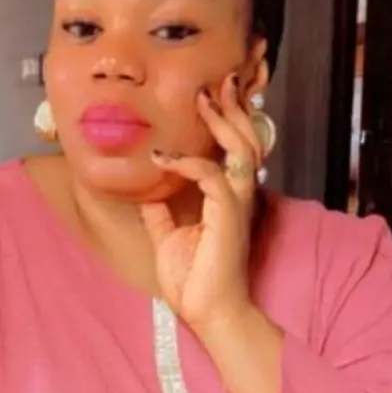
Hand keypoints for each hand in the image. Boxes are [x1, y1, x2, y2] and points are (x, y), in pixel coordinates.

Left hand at [140, 73, 261, 331]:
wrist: (207, 311)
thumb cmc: (193, 279)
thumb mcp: (168, 236)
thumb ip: (161, 210)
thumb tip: (147, 189)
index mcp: (226, 198)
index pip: (232, 150)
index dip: (225, 122)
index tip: (210, 96)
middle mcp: (237, 196)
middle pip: (244, 141)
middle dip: (233, 109)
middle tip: (219, 81)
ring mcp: (236, 204)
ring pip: (238, 150)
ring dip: (222, 122)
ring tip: (205, 98)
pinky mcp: (227, 216)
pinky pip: (210, 177)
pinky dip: (187, 163)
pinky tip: (165, 157)